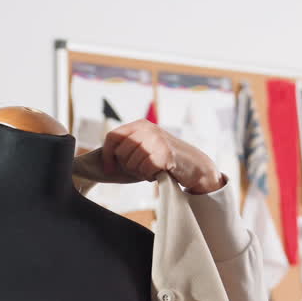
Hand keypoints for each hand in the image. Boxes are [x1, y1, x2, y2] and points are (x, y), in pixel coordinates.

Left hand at [100, 119, 224, 193]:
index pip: (113, 136)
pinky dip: (149, 176)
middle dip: (128, 166)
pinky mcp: (164, 154)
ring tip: (152, 169)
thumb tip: (106, 156)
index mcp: (141, 124)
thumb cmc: (167, 158)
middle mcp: (148, 129)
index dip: (107, 155)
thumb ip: (130, 145)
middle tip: (142, 169)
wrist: (195, 165)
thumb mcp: (147, 144)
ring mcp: (156, 140)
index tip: (109, 168)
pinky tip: (158, 172)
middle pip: (120, 152)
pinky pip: (144, 170)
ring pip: (131, 163)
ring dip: (140, 172)